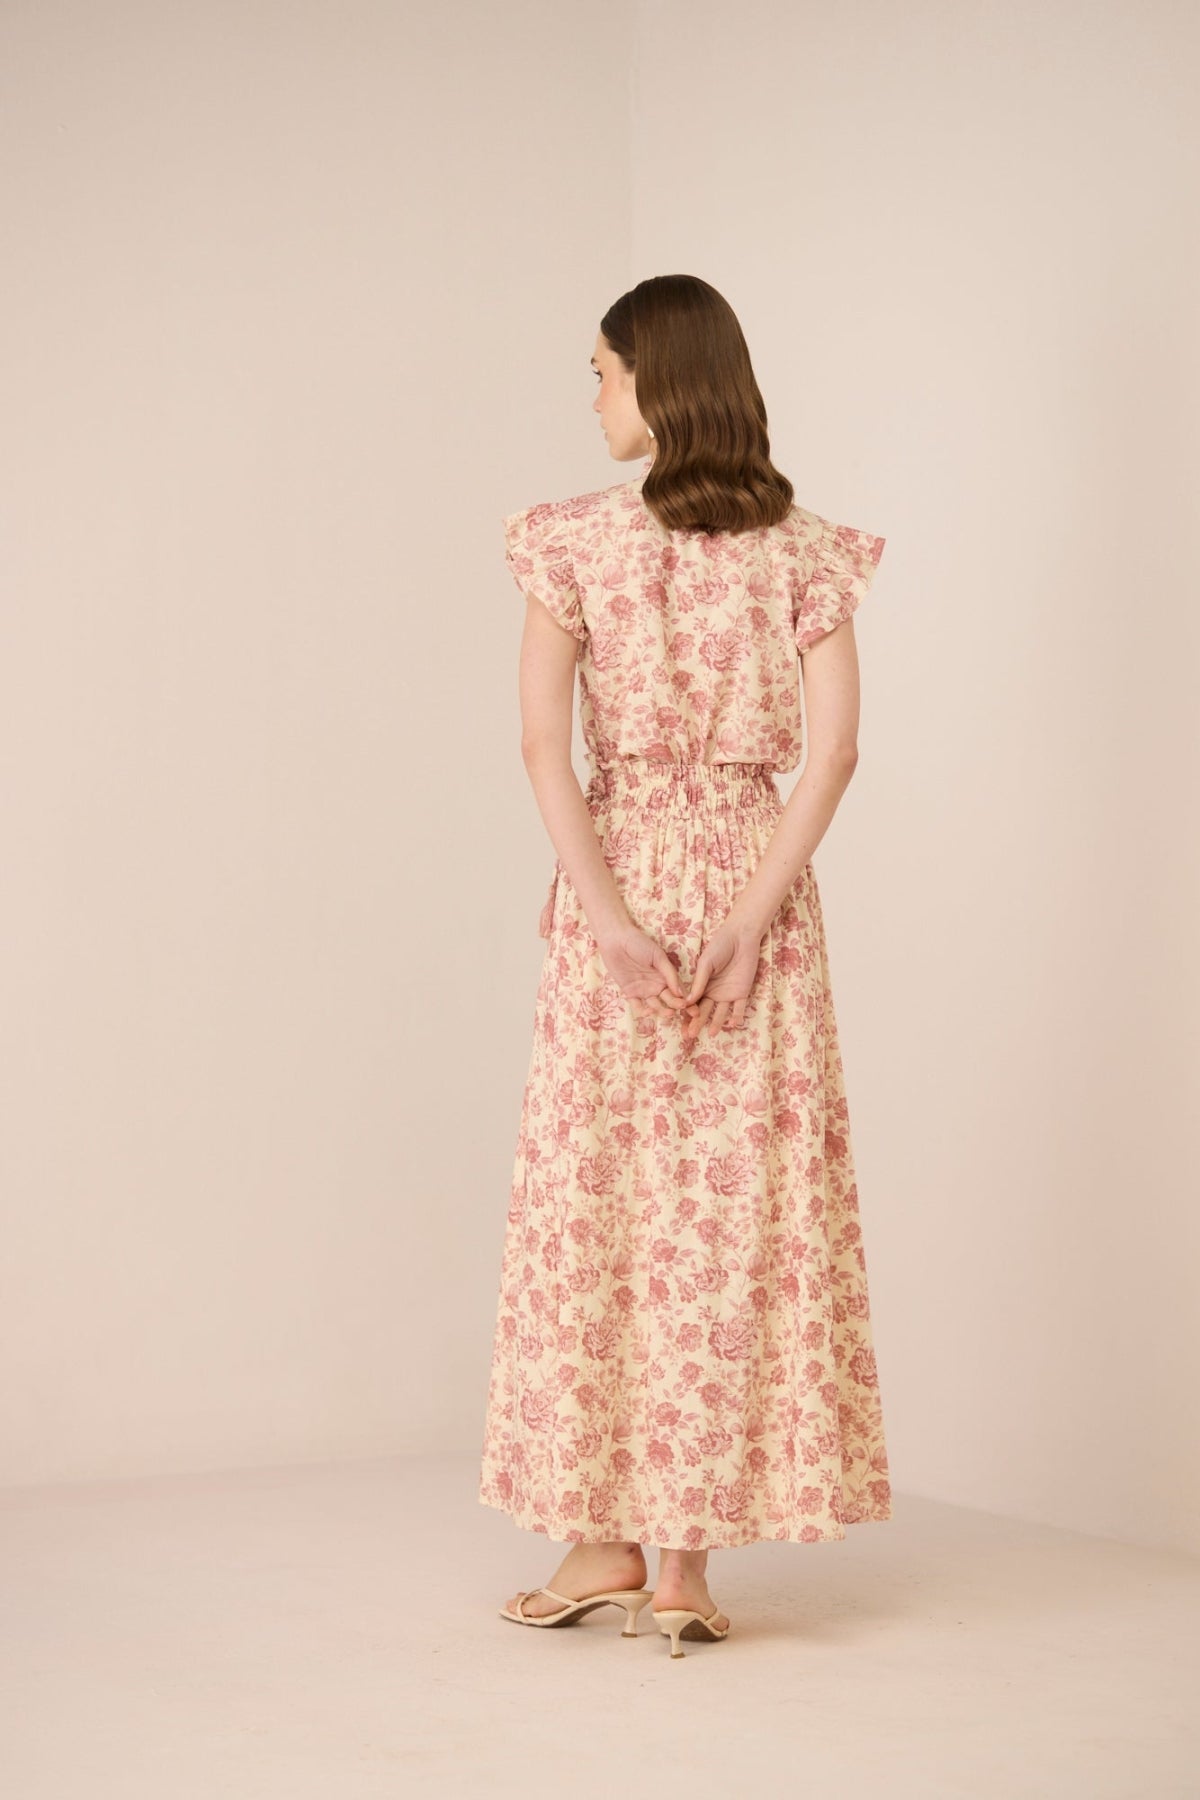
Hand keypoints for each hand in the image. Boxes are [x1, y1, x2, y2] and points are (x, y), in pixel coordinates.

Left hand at [598, 922, 689, 1020]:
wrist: (616, 940)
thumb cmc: (639, 943)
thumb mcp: (658, 956)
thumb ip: (670, 974)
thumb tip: (681, 992)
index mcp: (666, 976)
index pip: (679, 991)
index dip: (687, 1000)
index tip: (694, 1008)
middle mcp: (657, 985)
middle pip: (669, 1000)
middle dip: (677, 1006)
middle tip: (682, 1009)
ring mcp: (644, 990)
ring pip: (656, 1005)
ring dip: (663, 1011)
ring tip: (669, 1013)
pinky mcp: (630, 993)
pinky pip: (638, 1006)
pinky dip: (644, 1011)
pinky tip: (650, 1011)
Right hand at [681, 917, 764, 1039]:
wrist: (741, 937)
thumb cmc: (719, 946)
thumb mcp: (706, 964)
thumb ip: (699, 983)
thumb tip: (687, 1002)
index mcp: (702, 985)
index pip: (693, 1004)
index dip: (687, 1015)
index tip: (681, 1026)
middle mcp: (713, 992)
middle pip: (704, 1011)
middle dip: (697, 1023)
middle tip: (690, 1035)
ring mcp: (728, 993)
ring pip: (721, 1012)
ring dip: (716, 1023)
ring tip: (712, 1033)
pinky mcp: (742, 992)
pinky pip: (740, 1008)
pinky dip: (737, 1016)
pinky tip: (732, 1024)